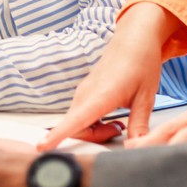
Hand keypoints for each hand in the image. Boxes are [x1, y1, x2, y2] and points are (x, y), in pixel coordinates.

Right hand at [38, 1, 176, 146]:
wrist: (134, 38)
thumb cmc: (141, 63)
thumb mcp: (146, 97)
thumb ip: (139, 125)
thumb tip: (136, 147)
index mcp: (100, 95)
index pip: (75, 121)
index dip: (57, 136)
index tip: (40, 148)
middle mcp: (86, 94)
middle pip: (76, 128)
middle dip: (94, 138)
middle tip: (120, 130)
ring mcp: (83, 92)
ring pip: (78, 122)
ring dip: (95, 131)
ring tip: (119, 124)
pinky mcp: (85, 91)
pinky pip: (80, 115)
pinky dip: (93, 123)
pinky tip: (112, 118)